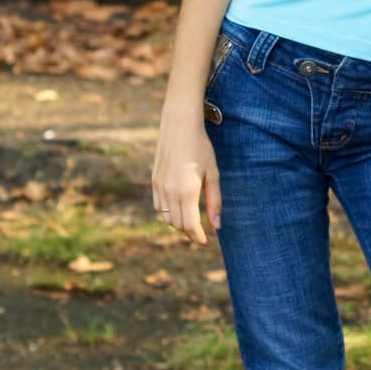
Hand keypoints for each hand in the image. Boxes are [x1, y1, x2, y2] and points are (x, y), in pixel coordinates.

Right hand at [151, 114, 222, 245]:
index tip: (208, 242)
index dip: (199, 238)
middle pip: (179, 225)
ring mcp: (159, 188)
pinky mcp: (154, 182)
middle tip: (204, 233)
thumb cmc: (200, 148)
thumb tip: (216, 226)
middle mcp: (170, 193)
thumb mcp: (212, 174)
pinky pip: (159, 208)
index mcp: (187, 191)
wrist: (179, 126)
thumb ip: (214, 201)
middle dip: (191, 233)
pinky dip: (168, 215)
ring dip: (179, 225)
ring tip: (193, 222)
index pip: (191, 226)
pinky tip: (180, 209)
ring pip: (167, 219)